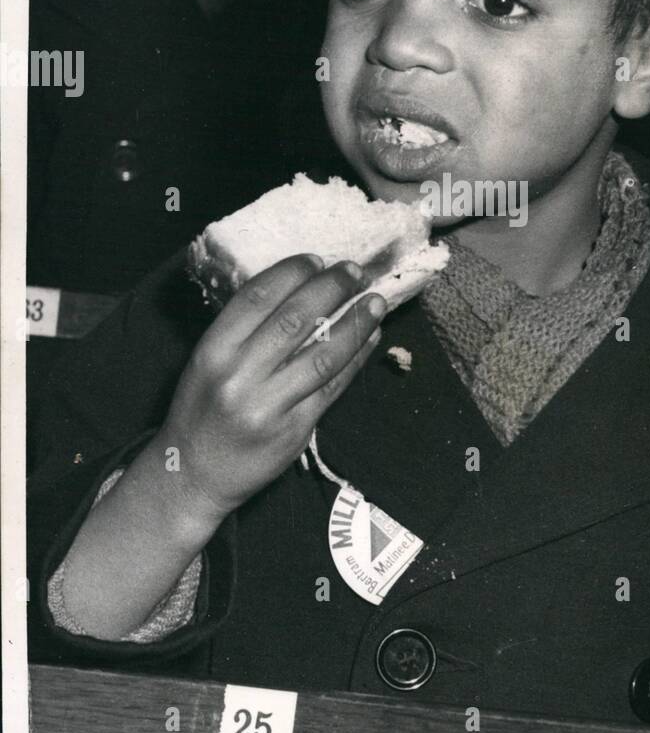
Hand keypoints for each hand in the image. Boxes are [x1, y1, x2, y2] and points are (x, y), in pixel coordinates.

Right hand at [156, 255, 383, 521]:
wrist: (191, 474)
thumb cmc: (202, 410)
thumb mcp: (207, 362)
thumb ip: (243, 330)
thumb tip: (299, 289)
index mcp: (213, 351)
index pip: (257, 297)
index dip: (292, 272)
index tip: (316, 259)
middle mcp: (239, 376)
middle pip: (295, 319)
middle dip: (331, 289)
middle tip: (354, 271)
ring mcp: (268, 406)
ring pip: (322, 355)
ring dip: (355, 323)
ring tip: (375, 302)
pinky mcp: (293, 431)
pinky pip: (332, 388)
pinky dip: (355, 360)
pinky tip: (369, 340)